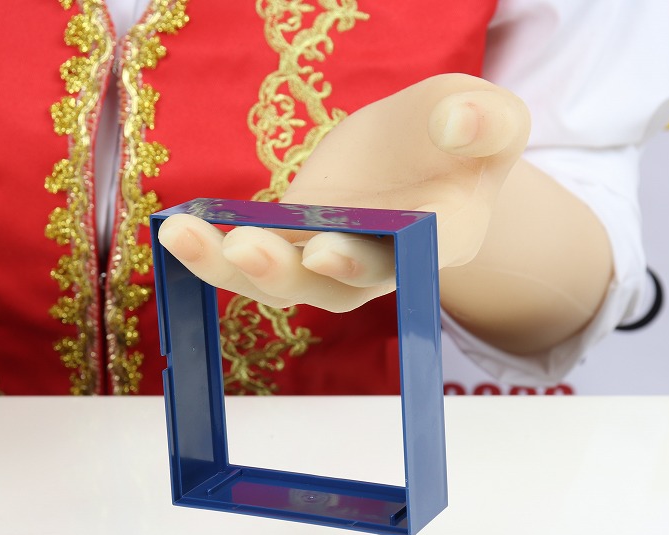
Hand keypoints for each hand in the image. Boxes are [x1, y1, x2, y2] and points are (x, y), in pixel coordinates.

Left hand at [157, 73, 529, 312]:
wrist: (426, 145)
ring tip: (183, 237)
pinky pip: (251, 256)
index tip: (323, 253)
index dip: (363, 264)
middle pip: (333, 286)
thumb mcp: (491, 113)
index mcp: (440, 241)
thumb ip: (487, 120)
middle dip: (288, 271)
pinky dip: (212, 249)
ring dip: (230, 268)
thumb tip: (458, 124)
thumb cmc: (465, 130)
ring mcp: (332, 257)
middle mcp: (382, 264)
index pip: (405, 263)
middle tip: (245, 248)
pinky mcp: (292, 240)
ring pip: (281, 281)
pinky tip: (176, 227)